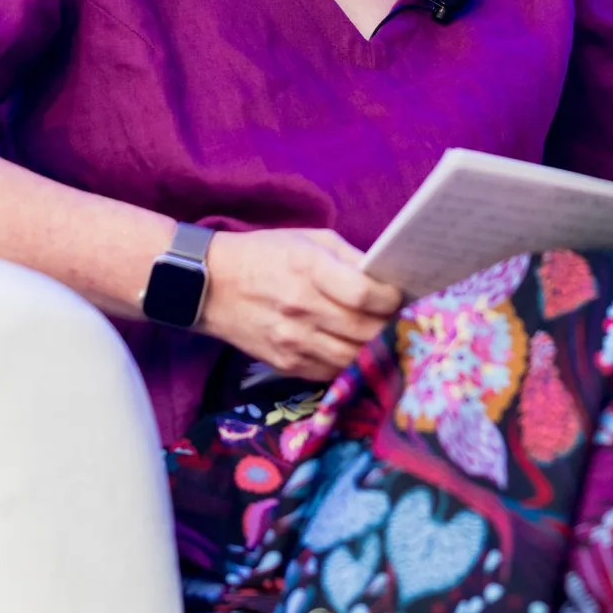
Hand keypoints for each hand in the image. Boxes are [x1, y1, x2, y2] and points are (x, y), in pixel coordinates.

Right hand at [197, 228, 403, 379]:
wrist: (209, 285)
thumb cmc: (264, 255)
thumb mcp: (309, 239)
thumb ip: (349, 258)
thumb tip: (387, 278)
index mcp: (308, 268)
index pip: (362, 294)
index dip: (390, 298)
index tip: (398, 294)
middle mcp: (301, 307)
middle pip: (363, 330)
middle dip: (391, 326)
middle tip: (403, 320)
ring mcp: (292, 340)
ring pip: (351, 358)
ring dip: (375, 350)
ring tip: (386, 337)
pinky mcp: (285, 363)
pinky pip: (331, 372)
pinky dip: (351, 364)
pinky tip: (358, 350)